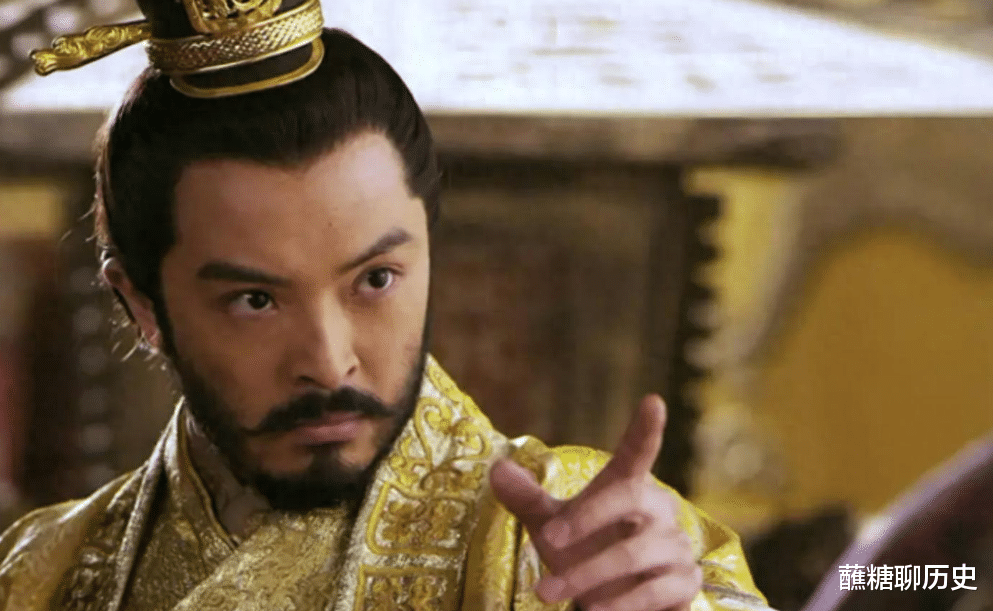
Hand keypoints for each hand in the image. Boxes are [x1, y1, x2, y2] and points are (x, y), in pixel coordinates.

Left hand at [489, 395, 701, 610]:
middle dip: (585, 519)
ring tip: (548, 593)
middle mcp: (658, 510)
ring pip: (634, 553)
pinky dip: (620, 604)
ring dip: (587, 575)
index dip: (645, 430)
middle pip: (629, 498)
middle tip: (549, 541)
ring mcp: (675, 546)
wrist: (616, 606)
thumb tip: (496, 468)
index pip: (638, 453)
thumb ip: (528, 500)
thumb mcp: (553, 528)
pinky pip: (655, 590)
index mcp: (629, 488)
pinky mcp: (684, 583)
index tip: (653, 401)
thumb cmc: (586, 555)